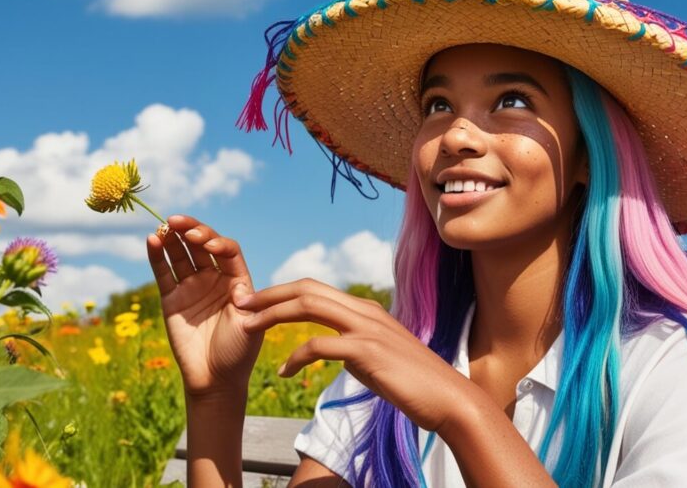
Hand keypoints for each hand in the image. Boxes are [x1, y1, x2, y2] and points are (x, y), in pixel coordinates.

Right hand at [146, 215, 262, 399]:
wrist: (214, 379)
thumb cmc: (238, 352)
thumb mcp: (250, 326)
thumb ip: (245, 303)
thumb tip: (239, 286)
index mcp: (237, 281)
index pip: (228, 251)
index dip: (217, 243)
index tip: (208, 244)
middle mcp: (215, 279)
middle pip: (202, 246)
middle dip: (192, 231)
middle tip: (179, 222)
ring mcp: (192, 286)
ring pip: (181, 254)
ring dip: (173, 238)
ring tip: (164, 225)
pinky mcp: (172, 298)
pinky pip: (163, 272)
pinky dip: (157, 256)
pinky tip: (152, 240)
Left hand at [237, 278, 472, 431]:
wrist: (446, 398)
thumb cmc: (413, 383)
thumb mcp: (379, 356)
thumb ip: (355, 344)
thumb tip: (332, 349)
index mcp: (366, 310)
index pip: (315, 289)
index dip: (281, 292)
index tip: (255, 303)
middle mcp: (365, 311)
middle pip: (306, 289)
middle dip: (269, 295)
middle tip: (239, 304)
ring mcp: (367, 329)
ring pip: (309, 306)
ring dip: (272, 315)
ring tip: (246, 328)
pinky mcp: (366, 352)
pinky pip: (319, 346)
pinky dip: (295, 357)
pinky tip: (284, 373)